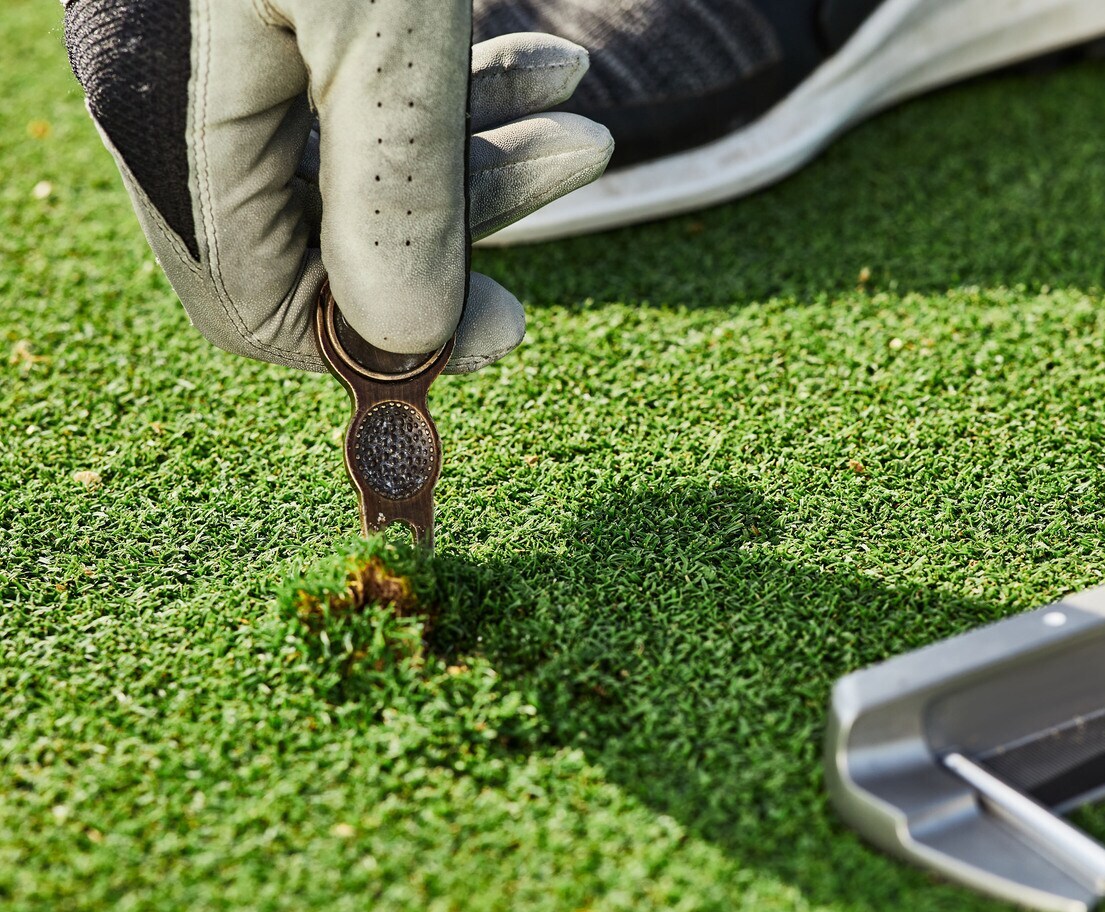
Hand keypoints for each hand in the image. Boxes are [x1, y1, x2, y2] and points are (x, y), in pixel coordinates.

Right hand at [63, 0, 611, 371]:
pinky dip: (457, 89)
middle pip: (322, 232)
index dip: (387, 342)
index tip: (512, 332)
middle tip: (582, 177)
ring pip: (356, 157)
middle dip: (464, 224)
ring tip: (587, 113)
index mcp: (175, 122)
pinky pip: (364, 89)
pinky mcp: (279, 6)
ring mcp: (228, 46)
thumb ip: (392, 197)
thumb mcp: (385, 38)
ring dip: (481, 150)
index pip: (258, 304)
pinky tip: (546, 62)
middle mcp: (185, 96)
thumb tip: (404, 343)